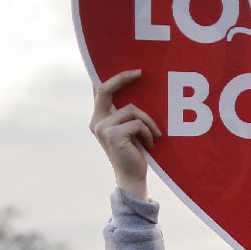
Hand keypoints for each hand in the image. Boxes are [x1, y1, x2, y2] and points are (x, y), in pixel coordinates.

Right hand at [90, 70, 161, 200]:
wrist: (132, 177)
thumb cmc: (134, 152)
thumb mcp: (128, 129)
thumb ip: (126, 114)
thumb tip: (139, 90)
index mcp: (99, 119)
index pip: (101, 91)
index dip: (115, 78)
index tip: (134, 71)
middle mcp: (97, 122)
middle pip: (107, 90)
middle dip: (123, 78)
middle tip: (140, 73)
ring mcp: (103, 128)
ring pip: (132, 110)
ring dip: (148, 122)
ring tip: (153, 136)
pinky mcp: (113, 135)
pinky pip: (138, 123)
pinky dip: (148, 132)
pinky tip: (150, 144)